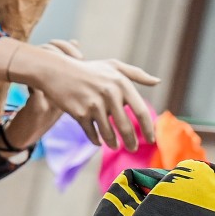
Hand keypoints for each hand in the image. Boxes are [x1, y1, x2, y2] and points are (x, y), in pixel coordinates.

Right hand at [0, 40, 156, 149]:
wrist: (57, 72)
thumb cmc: (89, 70)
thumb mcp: (113, 66)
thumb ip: (136, 74)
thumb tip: (157, 81)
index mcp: (121, 83)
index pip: (140, 111)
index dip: (148, 129)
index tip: (150, 140)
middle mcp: (110, 94)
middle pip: (126, 127)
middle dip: (131, 142)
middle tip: (132, 149)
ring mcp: (94, 104)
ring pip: (108, 133)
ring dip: (113, 143)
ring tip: (115, 146)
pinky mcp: (80, 114)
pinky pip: (92, 134)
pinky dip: (96, 140)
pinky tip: (99, 142)